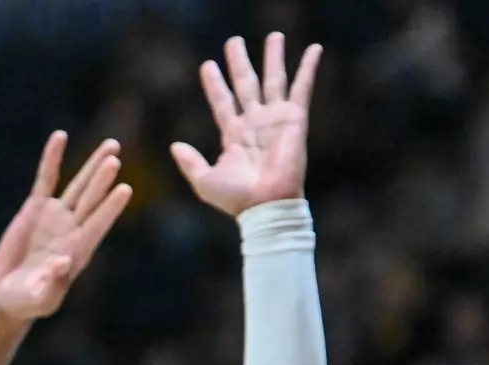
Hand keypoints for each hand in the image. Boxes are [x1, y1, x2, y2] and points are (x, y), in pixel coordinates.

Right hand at [0, 134, 132, 319]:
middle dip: (102, 180)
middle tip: (115, 159)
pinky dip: (52, 159)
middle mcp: (72, 231)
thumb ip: (50, 285)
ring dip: (92, 166)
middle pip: (91, 201)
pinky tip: (59, 137)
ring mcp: (56, 218)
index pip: (97, 226)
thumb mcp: (39, 300)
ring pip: (78, 187)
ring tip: (112, 145)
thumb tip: (63, 262)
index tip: (125, 190)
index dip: (110, 209)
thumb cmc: (27, 303)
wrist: (9, 296)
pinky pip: (46, 180)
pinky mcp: (36, 210)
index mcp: (77, 252)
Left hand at [170, 33, 322, 217]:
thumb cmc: (236, 198)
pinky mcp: (294, 119)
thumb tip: (174, 146)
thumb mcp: (204, 180)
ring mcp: (275, 119)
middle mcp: (255, 123)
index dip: (215, 84)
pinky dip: (308, 67)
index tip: (208, 65)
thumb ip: (190, 162)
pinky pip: (302, 87)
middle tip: (233, 41)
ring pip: (273, 79)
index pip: (222, 102)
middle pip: (245, 84)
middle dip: (240, 62)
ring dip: (273, 57)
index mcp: (234, 135)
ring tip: (274, 36)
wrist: (265, 205)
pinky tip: (313, 48)